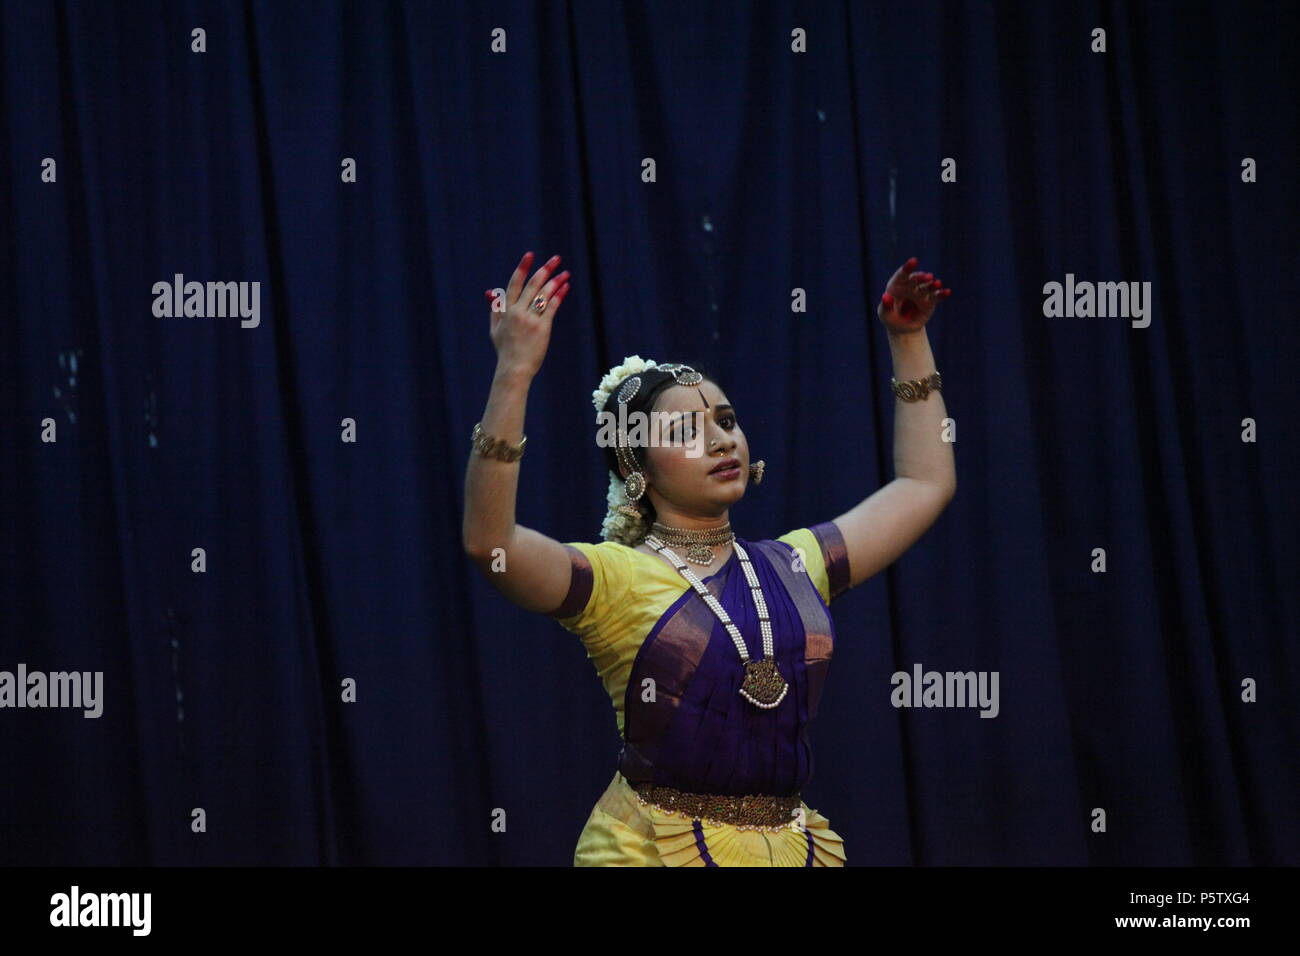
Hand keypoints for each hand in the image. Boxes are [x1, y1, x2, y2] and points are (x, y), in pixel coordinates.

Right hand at [484, 251, 571, 379]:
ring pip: (544, 294)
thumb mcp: (495, 329)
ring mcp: (530, 319)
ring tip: (565, 272)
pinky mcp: (542, 328)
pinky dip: (559, 295)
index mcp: (506, 310)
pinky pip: (552, 307)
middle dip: (545, 269)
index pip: (515, 283)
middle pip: (533, 285)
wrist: (514, 369)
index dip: (523, 268)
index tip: (530, 255)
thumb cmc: (505, 350)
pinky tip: (565, 287)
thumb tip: (491, 292)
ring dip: (555, 281)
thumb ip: (495, 309)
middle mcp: (517, 312)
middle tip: (556, 258)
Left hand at [877, 256, 950, 334]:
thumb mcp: (885, 315)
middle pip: (916, 280)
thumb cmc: (891, 318)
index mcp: (897, 285)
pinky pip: (937, 296)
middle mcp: (910, 286)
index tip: (914, 261)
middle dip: (921, 278)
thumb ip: (885, 306)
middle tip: (928, 276)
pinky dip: (942, 294)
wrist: (903, 328)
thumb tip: (885, 296)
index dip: (907, 268)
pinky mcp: (930, 301)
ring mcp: (921, 292)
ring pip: (928, 287)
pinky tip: (948, 292)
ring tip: (937, 283)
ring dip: (933, 284)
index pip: (901, 275)